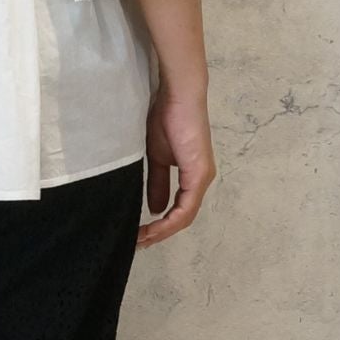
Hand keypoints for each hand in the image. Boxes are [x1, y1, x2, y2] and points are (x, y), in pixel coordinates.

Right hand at [138, 89, 216, 248]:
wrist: (176, 96)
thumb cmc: (165, 117)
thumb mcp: (156, 157)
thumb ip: (157, 183)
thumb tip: (154, 209)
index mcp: (191, 176)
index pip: (178, 210)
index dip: (160, 225)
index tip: (139, 233)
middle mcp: (200, 180)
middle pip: (182, 218)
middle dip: (160, 233)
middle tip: (138, 243)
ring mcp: (202, 178)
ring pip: (185, 216)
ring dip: (163, 231)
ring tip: (142, 239)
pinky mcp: (199, 173)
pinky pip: (187, 206)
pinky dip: (171, 219)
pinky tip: (155, 226)